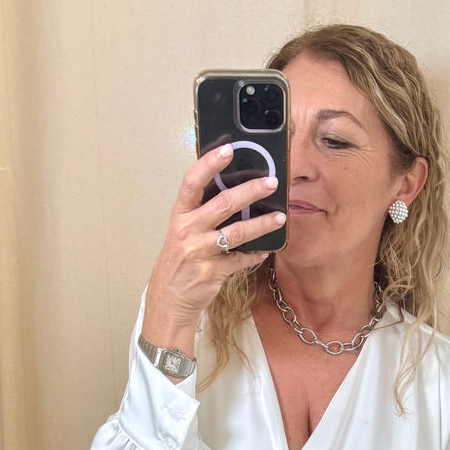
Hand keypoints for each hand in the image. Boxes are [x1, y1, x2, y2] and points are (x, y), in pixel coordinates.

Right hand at [141, 145, 286, 353]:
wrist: (169, 300)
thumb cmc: (179, 263)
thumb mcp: (182, 234)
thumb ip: (201, 215)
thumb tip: (233, 195)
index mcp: (179, 215)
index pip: (192, 182)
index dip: (209, 163)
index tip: (228, 149)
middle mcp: (187, 231)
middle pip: (223, 203)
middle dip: (250, 190)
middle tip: (271, 182)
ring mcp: (199, 252)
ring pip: (237, 233)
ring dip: (262, 224)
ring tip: (280, 218)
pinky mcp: (212, 273)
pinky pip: (240, 260)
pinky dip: (254, 255)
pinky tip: (265, 251)